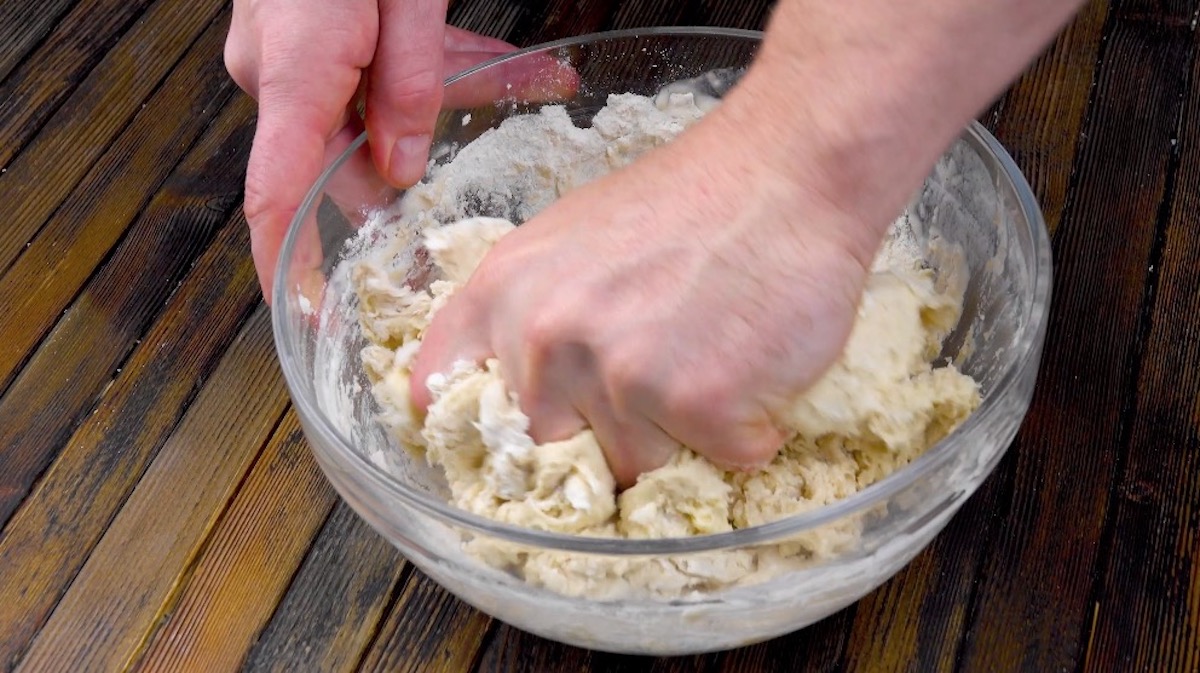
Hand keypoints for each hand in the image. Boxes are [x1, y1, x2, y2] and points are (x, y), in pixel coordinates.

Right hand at [224, 0, 518, 298]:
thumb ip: (410, 80)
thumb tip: (403, 169)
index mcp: (296, 68)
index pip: (278, 192)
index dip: (288, 262)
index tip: (307, 315)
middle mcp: (278, 71)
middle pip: (349, 158)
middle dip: (428, 165)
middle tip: (499, 176)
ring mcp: (287, 53)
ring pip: (374, 110)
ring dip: (451, 98)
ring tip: (537, 82)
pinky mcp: (303, 34)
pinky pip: (370, 72)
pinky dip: (431, 69)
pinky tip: (499, 60)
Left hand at [409, 102, 876, 486]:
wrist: (787, 172)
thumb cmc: (687, 202)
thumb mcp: (568, 241)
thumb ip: (525, 313)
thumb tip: (515, 397)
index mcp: (502, 294)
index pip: (439, 394)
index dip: (477, 431)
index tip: (511, 444)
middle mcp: (545, 338)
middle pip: (553, 448)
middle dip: (605, 432)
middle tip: (657, 377)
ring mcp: (620, 374)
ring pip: (639, 463)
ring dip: (683, 432)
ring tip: (713, 354)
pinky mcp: (698, 403)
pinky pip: (721, 457)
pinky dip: (746, 430)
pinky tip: (753, 366)